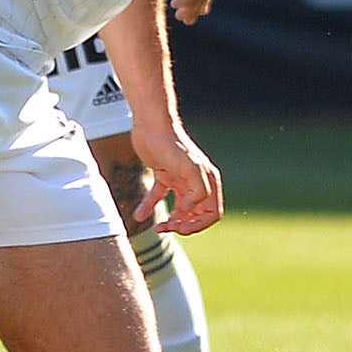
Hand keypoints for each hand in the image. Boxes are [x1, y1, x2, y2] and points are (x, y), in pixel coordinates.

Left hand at [129, 120, 223, 235]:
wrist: (151, 125)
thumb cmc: (171, 143)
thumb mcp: (189, 168)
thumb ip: (197, 191)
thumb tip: (188, 210)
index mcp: (208, 181)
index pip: (212, 213)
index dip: (198, 225)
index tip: (180, 226)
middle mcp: (197, 181)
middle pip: (197, 214)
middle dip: (184, 225)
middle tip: (169, 227)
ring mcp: (180, 179)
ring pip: (180, 209)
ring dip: (172, 221)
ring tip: (159, 227)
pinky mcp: (164, 175)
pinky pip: (159, 196)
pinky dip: (150, 207)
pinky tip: (139, 215)